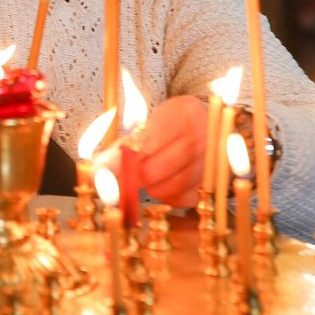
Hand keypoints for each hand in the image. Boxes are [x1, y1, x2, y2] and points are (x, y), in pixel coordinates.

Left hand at [95, 94, 206, 208]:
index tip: (98, 173)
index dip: (118, 162)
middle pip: (151, 172)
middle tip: (132, 167)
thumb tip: (98, 169)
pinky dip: (168, 194)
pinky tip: (171, 177)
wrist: (215, 127)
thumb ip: (125, 144)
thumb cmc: (178, 124)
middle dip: (135, 174)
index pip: (144, 144)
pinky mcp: (212, 186)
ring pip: (162, 190)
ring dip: (151, 185)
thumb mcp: (154, 121)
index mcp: (185, 114)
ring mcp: (210, 165)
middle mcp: (203, 139)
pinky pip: (177, 201)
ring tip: (157, 167)